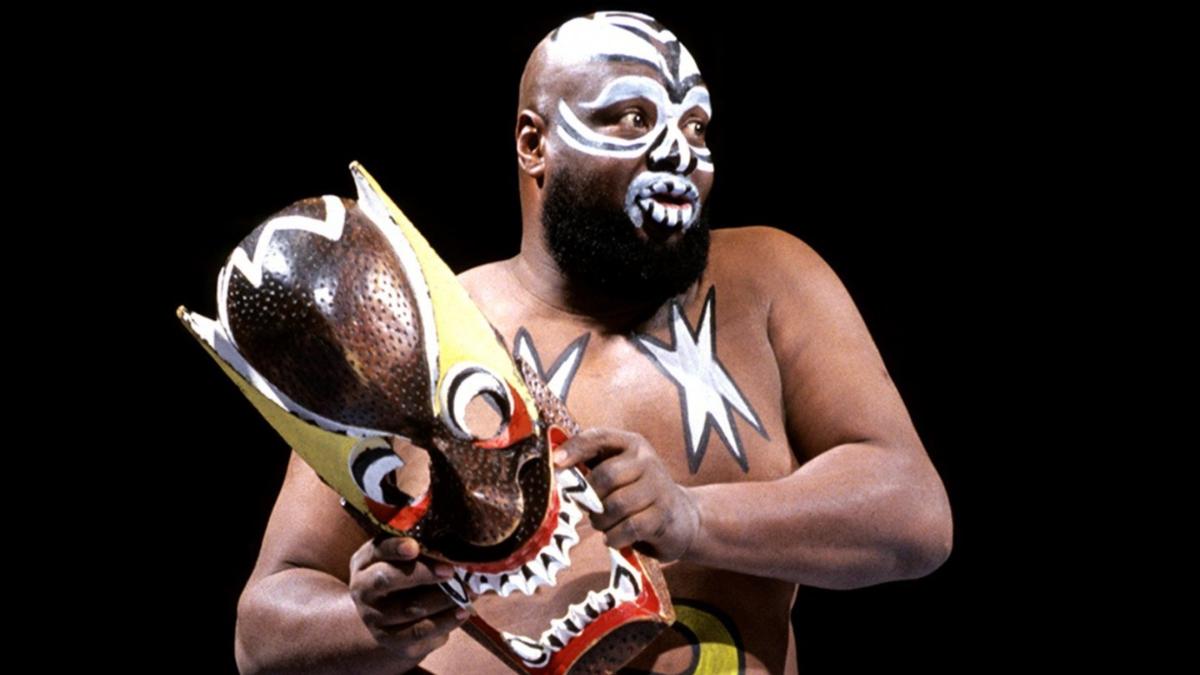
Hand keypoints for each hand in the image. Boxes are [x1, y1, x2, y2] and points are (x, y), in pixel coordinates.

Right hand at [348, 536, 468, 663]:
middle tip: (449, 571)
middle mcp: (363, 590)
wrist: (388, 617)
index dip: (394, 548)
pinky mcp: (391, 639)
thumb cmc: (402, 576)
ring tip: (468, 591)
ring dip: (442, 599)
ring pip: (408, 608)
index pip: (376, 550)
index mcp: (365, 562)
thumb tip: (452, 546)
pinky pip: (419, 632)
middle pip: (386, 580)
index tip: (414, 546)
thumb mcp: (400, 558)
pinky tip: (462, 611)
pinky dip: (444, 621)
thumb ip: (419, 549)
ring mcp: (375, 618)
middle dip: (421, 573)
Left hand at [554, 428, 699, 561]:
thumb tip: (555, 467)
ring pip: (615, 505)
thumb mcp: (619, 471)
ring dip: (601, 521)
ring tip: (603, 524)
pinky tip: (614, 538)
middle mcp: (647, 460)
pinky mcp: (663, 515)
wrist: (681, 516)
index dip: (575, 449)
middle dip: (589, 498)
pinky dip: (614, 537)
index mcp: (632, 444)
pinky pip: (628, 528)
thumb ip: (592, 466)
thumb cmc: (636, 493)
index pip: (599, 438)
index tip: (555, 463)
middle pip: (605, 476)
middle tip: (588, 510)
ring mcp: (658, 487)